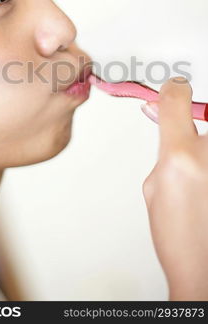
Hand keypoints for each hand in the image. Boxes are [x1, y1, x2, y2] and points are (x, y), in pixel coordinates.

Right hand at [141, 76, 207, 300]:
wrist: (205, 267)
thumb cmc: (180, 237)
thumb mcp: (154, 185)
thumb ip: (161, 146)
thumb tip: (163, 121)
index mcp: (179, 154)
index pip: (176, 96)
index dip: (171, 91)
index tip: (172, 89)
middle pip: (206, 116)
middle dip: (198, 128)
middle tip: (192, 151)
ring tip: (205, 178)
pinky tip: (207, 181)